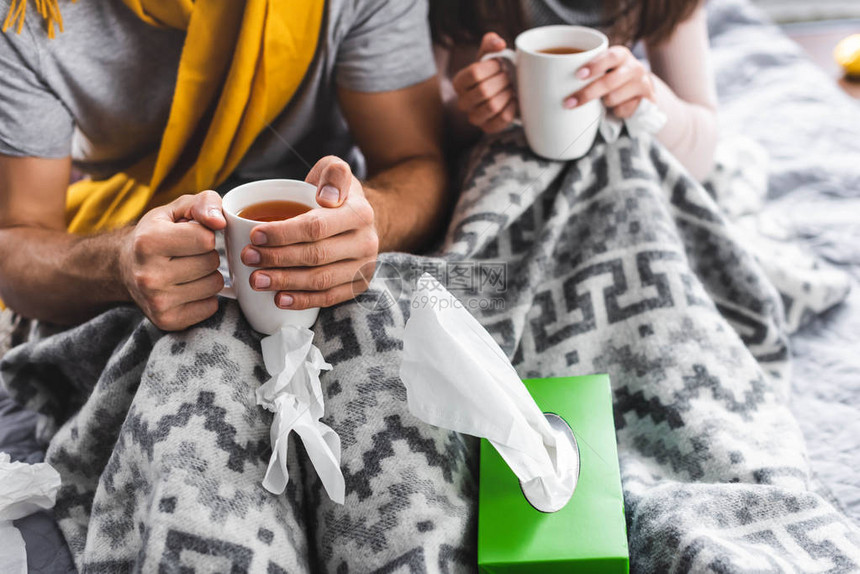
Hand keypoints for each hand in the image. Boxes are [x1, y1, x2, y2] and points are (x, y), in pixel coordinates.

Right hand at [121, 191, 225, 330]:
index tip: (189, 236)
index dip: (204, 235)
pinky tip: (187, 288)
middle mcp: (148, 275)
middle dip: (206, 255)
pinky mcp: (167, 321)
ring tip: (186, 270)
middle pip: (211, 263)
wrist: (125, 267)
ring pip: (214, 285)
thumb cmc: (157, 233)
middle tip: (186, 255)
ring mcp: (157, 301)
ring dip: (207, 276)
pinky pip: (210, 307)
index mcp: (148, 242)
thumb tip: (220, 221)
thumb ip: (205, 202)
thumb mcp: (177, 209)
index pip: (206, 239)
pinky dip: (205, 297)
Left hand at [240, 156, 378, 309]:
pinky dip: (302, 300)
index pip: (317, 226)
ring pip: (320, 280)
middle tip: (248, 257)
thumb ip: (333, 173)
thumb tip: (327, 198)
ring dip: (285, 282)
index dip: (283, 233)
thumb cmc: (337, 195)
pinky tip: (279, 299)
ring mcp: (363, 267)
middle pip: (316, 255)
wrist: (363, 221)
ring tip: (256, 280)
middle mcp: (365, 242)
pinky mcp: (357, 286)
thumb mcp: (335, 171)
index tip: (254, 235)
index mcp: (359, 213)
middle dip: (277, 258)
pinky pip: (328, 298)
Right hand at [452, 32, 517, 133]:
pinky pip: (502, 119)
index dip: (492, 67)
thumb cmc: (494, 71)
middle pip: (484, 91)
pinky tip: (512, 100)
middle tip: (507, 77)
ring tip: (509, 88)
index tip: (499, 64)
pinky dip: (511, 107)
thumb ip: (491, 42)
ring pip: (492, 106)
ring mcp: (474, 117)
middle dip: (502, 81)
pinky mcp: (487, 128)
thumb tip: (499, 44)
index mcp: (459, 82)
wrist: (502, 91)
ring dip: (506, 94)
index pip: (474, 73)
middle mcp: (463, 102)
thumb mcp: (489, 55)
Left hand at [564, 45, 654, 118]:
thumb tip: (545, 80)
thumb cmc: (611, 81)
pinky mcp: (648, 101)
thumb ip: (584, 72)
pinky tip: (617, 108)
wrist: (640, 94)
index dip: (595, 65)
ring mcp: (643, 84)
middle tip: (568, 103)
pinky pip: (624, 111)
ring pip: (613, 99)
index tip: (578, 75)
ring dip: (603, 104)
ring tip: (603, 102)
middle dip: (587, 93)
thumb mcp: (600, 72)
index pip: (610, 57)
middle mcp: (635, 67)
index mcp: (620, 55)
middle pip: (609, 82)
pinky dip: (617, 113)